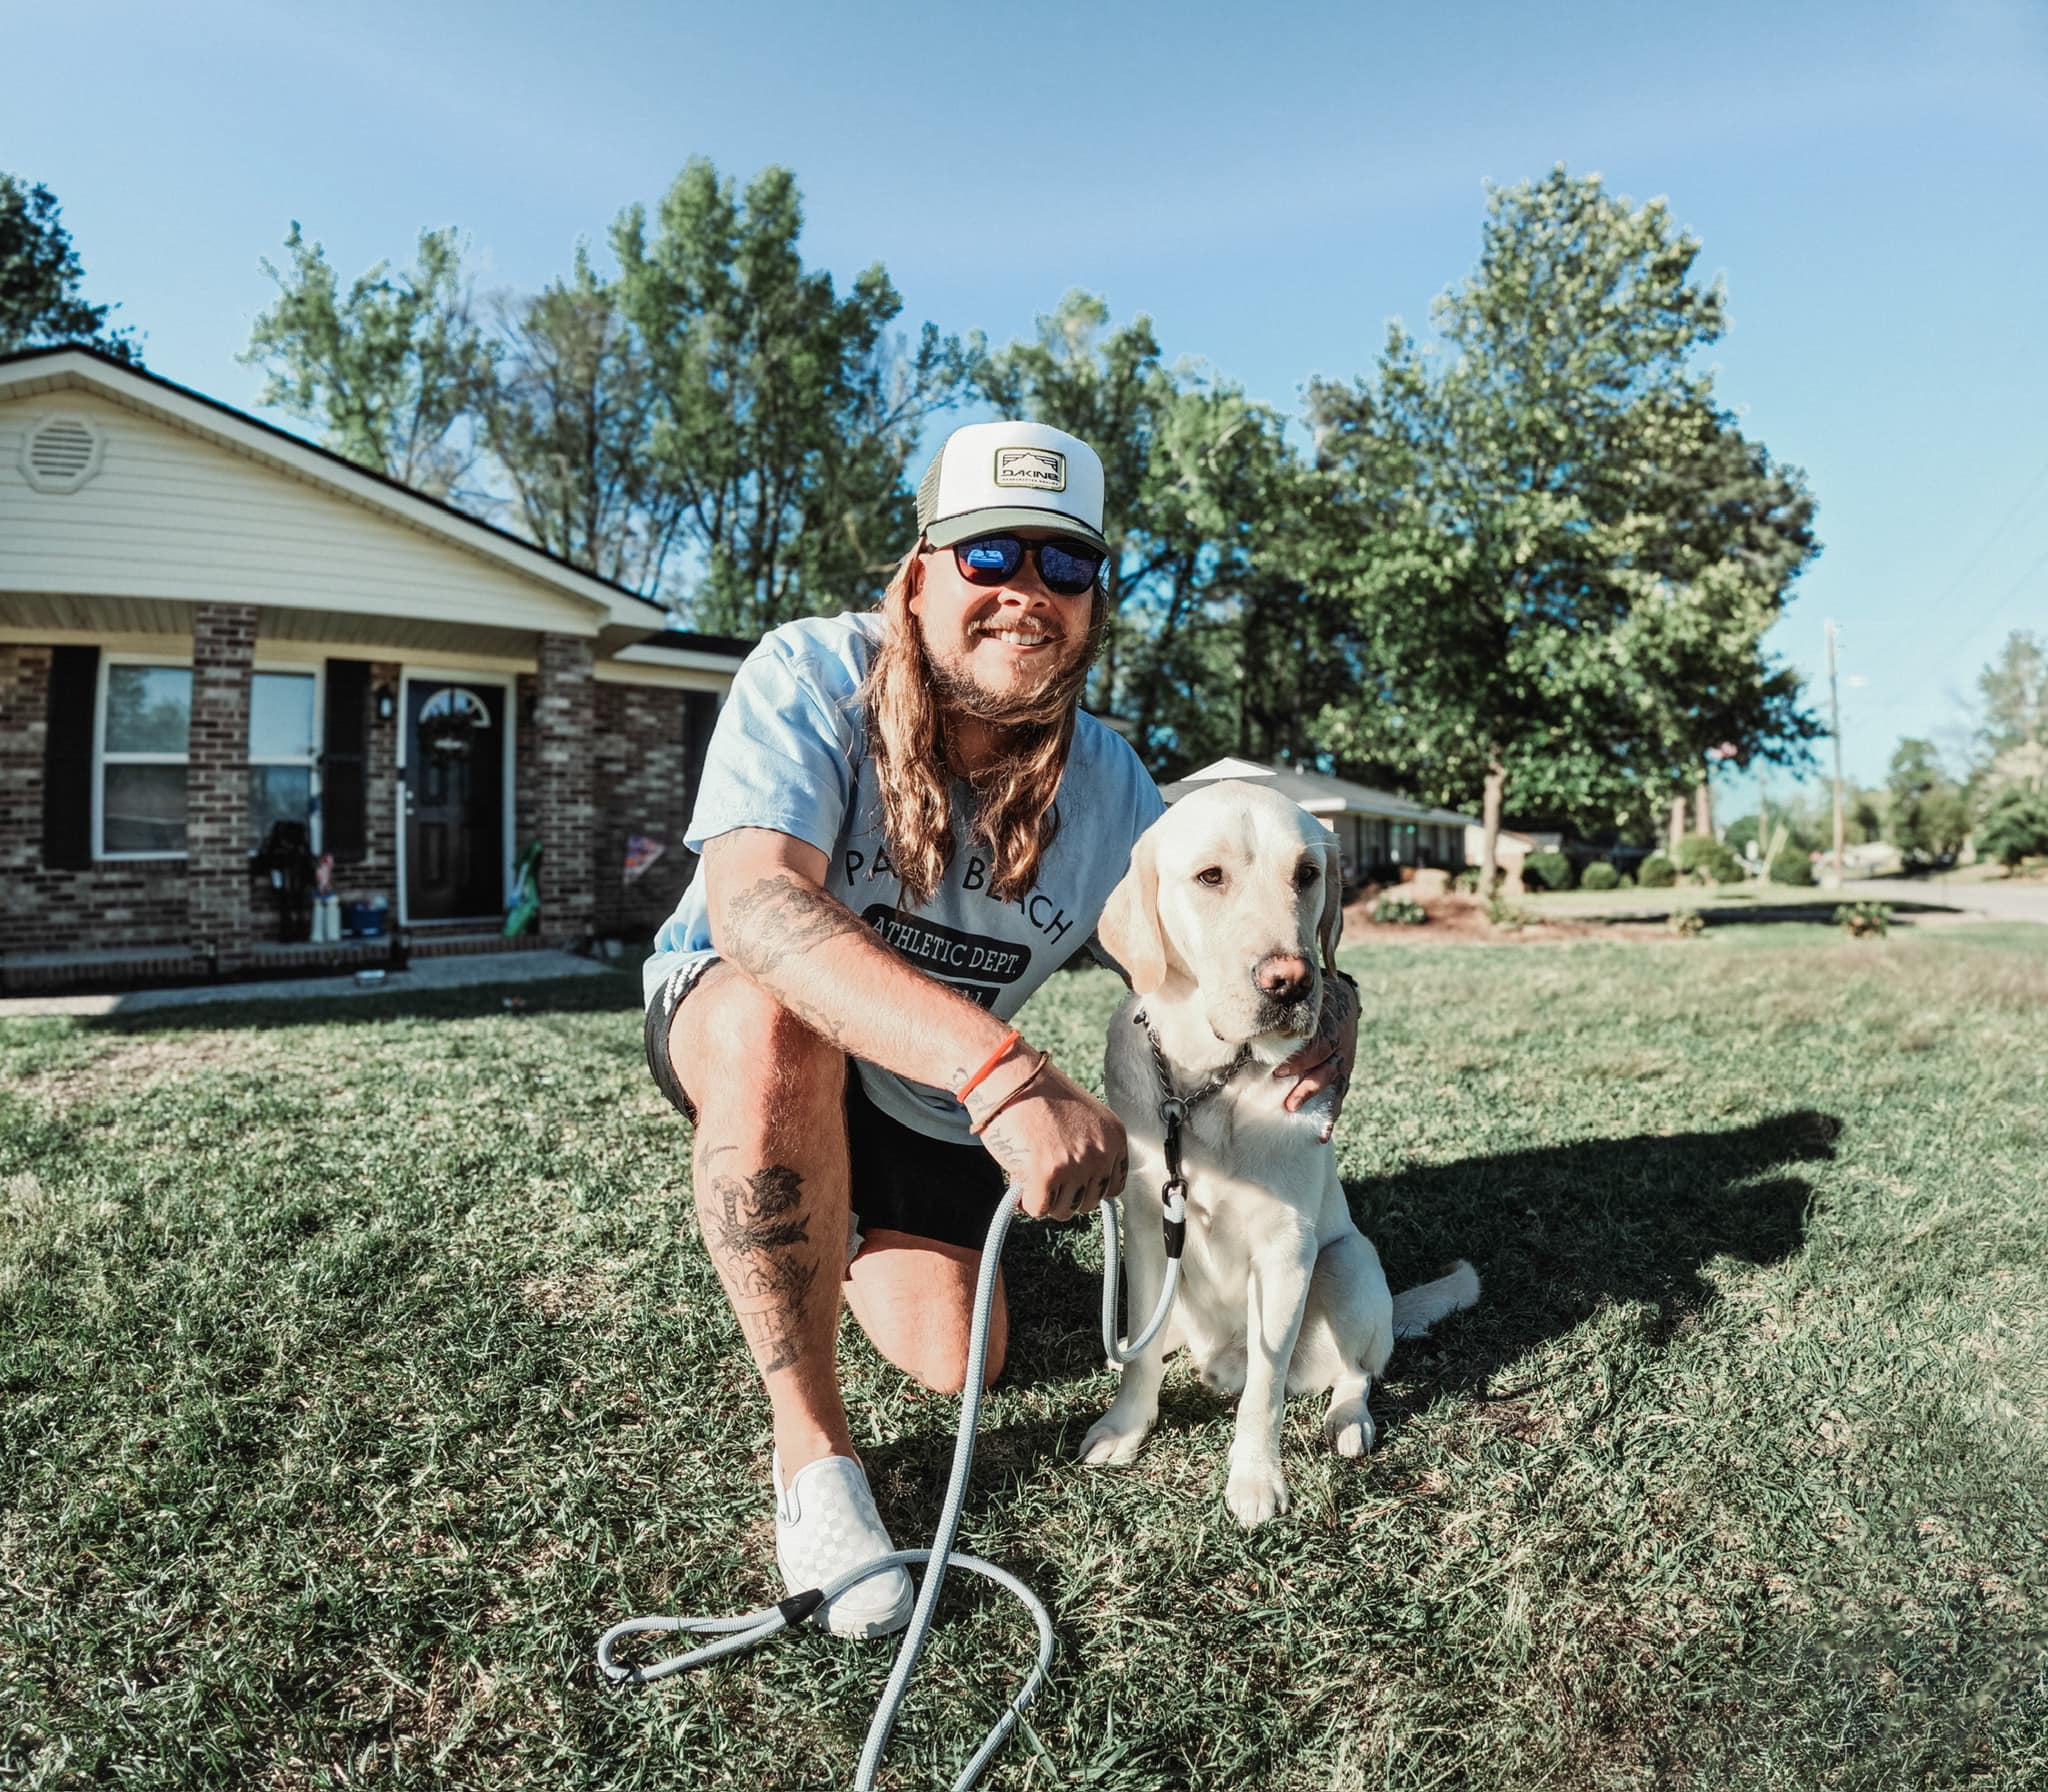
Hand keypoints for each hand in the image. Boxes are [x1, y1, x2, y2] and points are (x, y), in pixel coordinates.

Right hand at [968, 1053, 1127, 1222]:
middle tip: (1045, 1177)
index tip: (1070, 1183)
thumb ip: (1090, 1150)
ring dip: (1045, 1198)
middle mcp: (1100, 1152)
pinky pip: (1038, 1208)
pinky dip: (1026, 1200)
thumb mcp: (1082, 1119)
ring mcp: (1075, 1164)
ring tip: (1031, 1170)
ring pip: (1063, 1210)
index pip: (1112, 1187)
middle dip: (1064, 1195)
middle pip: (1088, 1203)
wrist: (1009, 1075)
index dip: (1086, 1188)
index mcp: (1114, 1137)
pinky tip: (1019, 1177)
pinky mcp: (1046, 1174)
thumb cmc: (1037, 1092)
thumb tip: (1081, 1190)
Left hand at [1273, 974, 1357, 1142]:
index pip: (1319, 1044)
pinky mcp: (1343, 1075)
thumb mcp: (1304, 995)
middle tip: (1287, 1100)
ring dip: (1313, 1098)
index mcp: (1331, 1023)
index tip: (1278, 1071)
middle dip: (1306, 1085)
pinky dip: (1331, 1117)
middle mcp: (1341, 1044)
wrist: (1342, 1002)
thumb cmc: (1313, 1000)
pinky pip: (1338, 1097)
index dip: (1300, 1060)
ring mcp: (1343, 1061)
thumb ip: (1284, 996)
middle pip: (1326, 1067)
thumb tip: (1262, 985)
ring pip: (1333, 1084)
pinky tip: (1321, 1135)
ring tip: (1293, 1110)